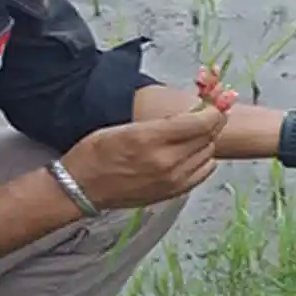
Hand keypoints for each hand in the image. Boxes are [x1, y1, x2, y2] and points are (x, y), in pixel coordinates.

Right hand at [61, 104, 230, 208]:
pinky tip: (194, 152)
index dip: (213, 110)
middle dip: (213, 122)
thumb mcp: (125, 126)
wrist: (80, 188)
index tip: (215, 102)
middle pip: (208, 137)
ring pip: (208, 154)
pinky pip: (203, 173)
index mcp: (151, 138)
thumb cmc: (96, 153)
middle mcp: (166, 161)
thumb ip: (162, 122)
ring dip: (208, 141)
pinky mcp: (172, 193)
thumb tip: (192, 113)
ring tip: (197, 132)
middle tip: (210, 112)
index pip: (200, 122)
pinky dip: (204, 160)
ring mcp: (171, 180)